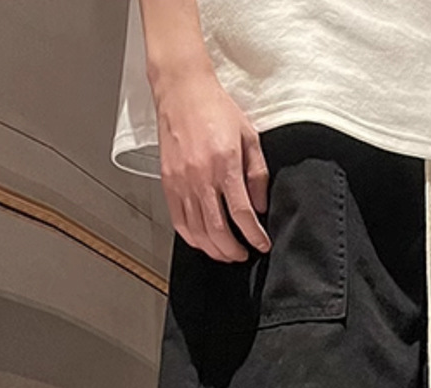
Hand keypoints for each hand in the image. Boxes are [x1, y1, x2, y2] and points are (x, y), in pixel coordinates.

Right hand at [153, 68, 271, 261]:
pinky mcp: (168, 182)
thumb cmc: (217, 110)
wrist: (182, 90)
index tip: (262, 245)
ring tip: (226, 253)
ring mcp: (181, 181)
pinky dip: (191, 237)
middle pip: (217, 230)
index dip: (254, 236)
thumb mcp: (250, 138)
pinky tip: (203, 242)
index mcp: (225, 165)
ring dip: (213, 249)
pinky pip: (178, 220)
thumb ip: (257, 174)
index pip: (242, 214)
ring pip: (197, 230)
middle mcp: (200, 177)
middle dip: (233, 250)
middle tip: (243, 254)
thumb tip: (260, 206)